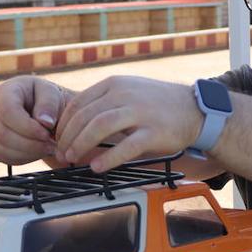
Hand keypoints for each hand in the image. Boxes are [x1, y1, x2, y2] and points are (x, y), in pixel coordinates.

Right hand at [0, 76, 70, 164]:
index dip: (27, 127)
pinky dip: (23, 158)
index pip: (8, 111)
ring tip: (47, 148)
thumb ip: (49, 104)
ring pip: (1, 148)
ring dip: (28, 153)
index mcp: (4, 91)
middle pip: (3, 133)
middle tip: (51, 145)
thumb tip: (45, 122)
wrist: (42, 112)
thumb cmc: (47, 100)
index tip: (46, 134)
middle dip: (30, 144)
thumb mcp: (53, 94)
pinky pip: (3, 157)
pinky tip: (38, 151)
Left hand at [55, 76, 202, 171]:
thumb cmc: (157, 105)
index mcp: (114, 84)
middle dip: (68, 138)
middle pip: (85, 116)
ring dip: (81, 145)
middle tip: (62, 154)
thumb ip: (104, 102)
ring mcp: (140, 112)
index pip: (78, 103)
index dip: (63, 124)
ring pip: (99, 126)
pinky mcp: (153, 132)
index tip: (57, 139)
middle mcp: (124, 94)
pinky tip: (97, 167)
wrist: (194, 110)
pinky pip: (126, 146)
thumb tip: (74, 124)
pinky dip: (108, 158)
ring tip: (72, 160)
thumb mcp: (128, 92)